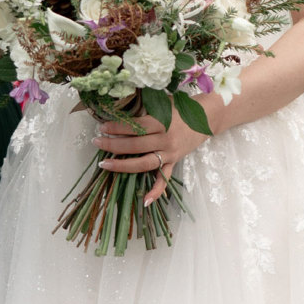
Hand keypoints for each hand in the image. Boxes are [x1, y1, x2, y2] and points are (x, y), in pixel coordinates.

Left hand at [93, 103, 218, 202]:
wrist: (206, 117)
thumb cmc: (180, 107)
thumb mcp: (161, 102)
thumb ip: (143, 106)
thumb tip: (117, 108)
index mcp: (161, 121)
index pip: (135, 127)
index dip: (117, 127)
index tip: (102, 127)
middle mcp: (165, 139)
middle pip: (136, 145)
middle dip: (113, 145)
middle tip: (96, 142)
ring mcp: (170, 153)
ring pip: (145, 163)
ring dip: (123, 166)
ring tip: (104, 165)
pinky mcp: (175, 162)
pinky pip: (164, 178)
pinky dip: (156, 191)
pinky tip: (144, 201)